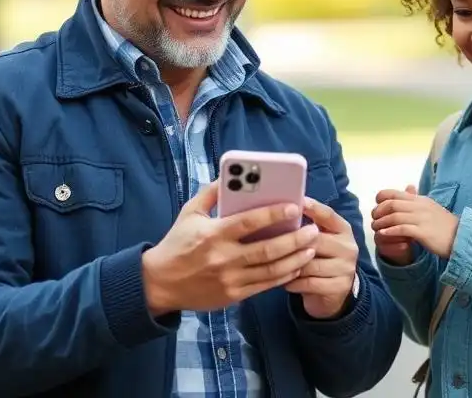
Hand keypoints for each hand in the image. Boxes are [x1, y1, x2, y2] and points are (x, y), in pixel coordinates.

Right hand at [141, 182, 320, 315]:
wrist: (159, 284)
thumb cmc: (176, 244)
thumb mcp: (189, 213)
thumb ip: (211, 193)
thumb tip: (232, 175)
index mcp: (213, 234)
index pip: (249, 222)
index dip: (274, 214)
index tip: (295, 207)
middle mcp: (224, 258)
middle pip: (268, 250)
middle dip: (295, 240)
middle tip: (312, 230)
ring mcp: (230, 279)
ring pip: (271, 270)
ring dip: (296, 259)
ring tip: (312, 248)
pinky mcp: (233, 295)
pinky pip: (265, 286)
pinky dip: (284, 276)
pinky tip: (296, 267)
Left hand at [285, 198, 359, 319]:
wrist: (336, 291)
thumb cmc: (321, 259)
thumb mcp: (320, 240)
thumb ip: (307, 227)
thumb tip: (281, 209)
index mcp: (344, 230)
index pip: (328, 215)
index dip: (312, 207)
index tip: (295, 201)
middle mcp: (348, 247)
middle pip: (316, 240)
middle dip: (293, 242)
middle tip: (271, 242)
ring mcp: (345, 268)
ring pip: (310, 264)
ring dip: (290, 265)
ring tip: (274, 264)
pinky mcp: (338, 287)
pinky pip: (309, 283)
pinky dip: (294, 282)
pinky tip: (285, 281)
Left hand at [371, 188, 458, 258]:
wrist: (462, 238)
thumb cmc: (445, 226)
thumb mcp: (431, 208)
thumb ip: (417, 200)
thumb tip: (407, 189)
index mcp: (420, 200)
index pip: (394, 193)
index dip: (381, 199)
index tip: (377, 207)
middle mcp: (420, 207)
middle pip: (391, 204)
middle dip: (378, 212)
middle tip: (374, 219)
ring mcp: (422, 219)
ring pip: (394, 216)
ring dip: (381, 223)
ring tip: (376, 229)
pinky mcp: (424, 232)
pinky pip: (402, 229)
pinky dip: (390, 231)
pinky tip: (383, 235)